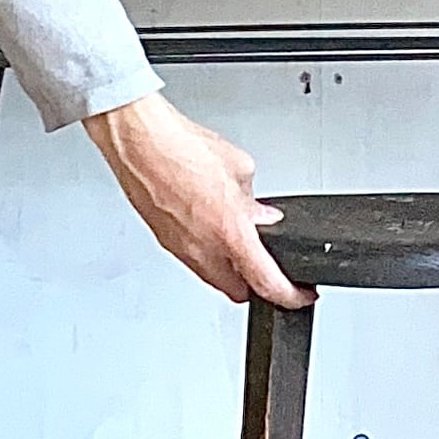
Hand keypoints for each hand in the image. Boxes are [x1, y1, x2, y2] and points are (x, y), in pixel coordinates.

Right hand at [82, 94, 313, 308]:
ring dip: (229, 267)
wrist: (138, 142)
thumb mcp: (240, 169)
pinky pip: (192, 258)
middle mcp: (203, 250)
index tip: (300, 295)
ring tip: (237, 240)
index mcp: (230, 234)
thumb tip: (260, 214)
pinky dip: (206, 250)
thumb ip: (254, 201)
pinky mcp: (164, 241)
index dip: (290, 296)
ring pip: (213, 276)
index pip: (267, 283)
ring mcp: (180, 249)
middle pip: (237, 290)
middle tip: (267, 268)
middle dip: (255, 285)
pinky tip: (209, 225)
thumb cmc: (181, 149)